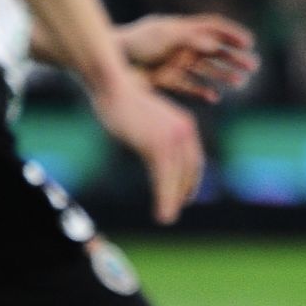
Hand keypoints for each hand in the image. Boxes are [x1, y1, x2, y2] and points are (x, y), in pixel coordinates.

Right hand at [92, 75, 203, 225]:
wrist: (112, 86)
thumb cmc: (121, 100)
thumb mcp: (145, 118)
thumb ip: (153, 134)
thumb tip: (151, 150)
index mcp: (184, 123)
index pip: (193, 159)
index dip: (190, 180)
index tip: (185, 195)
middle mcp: (184, 131)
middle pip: (188, 170)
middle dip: (183, 193)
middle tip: (175, 210)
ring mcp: (172, 138)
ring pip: (177, 179)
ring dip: (173, 202)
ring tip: (167, 218)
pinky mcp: (158, 146)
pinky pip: (165, 180)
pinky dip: (165, 200)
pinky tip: (162, 213)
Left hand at [118, 14, 258, 102]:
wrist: (111, 60)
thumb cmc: (136, 42)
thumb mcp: (164, 36)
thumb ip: (190, 39)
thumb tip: (215, 44)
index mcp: (183, 29)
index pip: (214, 27)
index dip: (233, 34)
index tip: (250, 43)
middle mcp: (182, 45)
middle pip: (215, 50)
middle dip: (234, 57)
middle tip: (253, 67)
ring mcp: (176, 63)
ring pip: (206, 70)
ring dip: (224, 75)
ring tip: (240, 83)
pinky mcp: (167, 79)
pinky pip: (190, 86)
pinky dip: (202, 91)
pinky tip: (214, 98)